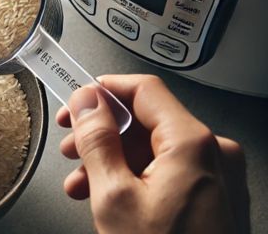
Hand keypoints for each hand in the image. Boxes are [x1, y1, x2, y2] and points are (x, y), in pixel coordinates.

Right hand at [56, 75, 249, 233]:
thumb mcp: (114, 197)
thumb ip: (97, 141)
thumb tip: (87, 104)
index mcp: (193, 143)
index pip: (143, 89)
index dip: (104, 90)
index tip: (78, 99)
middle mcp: (212, 153)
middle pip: (146, 121)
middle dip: (102, 131)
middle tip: (72, 141)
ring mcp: (214, 176)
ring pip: (152, 148)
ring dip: (111, 158)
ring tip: (80, 178)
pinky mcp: (210, 196)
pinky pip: (166, 170)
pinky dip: (133, 176)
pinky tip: (105, 193)